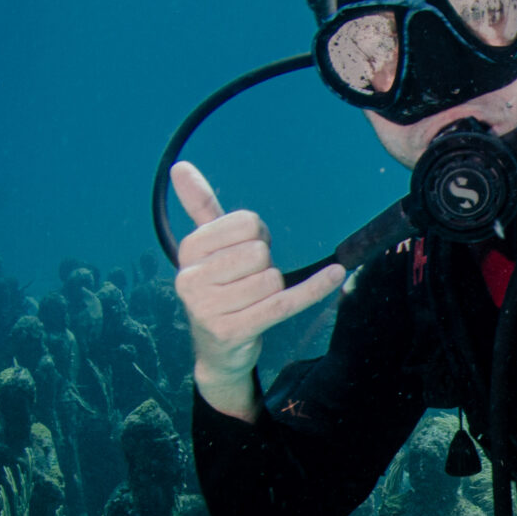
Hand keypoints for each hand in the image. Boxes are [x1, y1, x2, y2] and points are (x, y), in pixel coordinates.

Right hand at [169, 161, 344, 421]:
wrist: (217, 349)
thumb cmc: (219, 288)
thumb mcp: (207, 248)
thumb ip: (199, 207)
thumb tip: (180, 166)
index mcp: (187, 250)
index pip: (247, 224)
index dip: (259, 235)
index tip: (249, 249)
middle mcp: (190, 279)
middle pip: (259, 253)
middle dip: (265, 263)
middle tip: (252, 279)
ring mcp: (208, 308)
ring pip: (271, 280)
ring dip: (274, 287)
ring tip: (254, 299)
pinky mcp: (232, 331)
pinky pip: (285, 303)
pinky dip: (314, 289)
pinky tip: (336, 275)